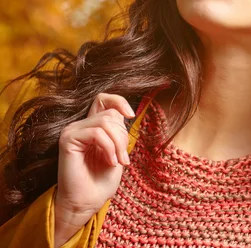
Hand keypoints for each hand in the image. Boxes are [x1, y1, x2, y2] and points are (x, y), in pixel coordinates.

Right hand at [53, 93, 134, 246]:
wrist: (87, 202)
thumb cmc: (102, 180)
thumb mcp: (118, 150)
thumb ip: (119, 131)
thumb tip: (126, 114)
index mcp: (92, 126)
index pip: (103, 99)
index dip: (119, 101)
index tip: (131, 115)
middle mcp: (80, 125)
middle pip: (111, 114)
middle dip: (123, 136)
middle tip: (124, 158)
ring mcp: (72, 131)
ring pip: (106, 122)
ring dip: (118, 144)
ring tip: (118, 161)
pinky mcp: (68, 139)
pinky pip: (97, 133)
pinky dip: (109, 147)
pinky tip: (110, 162)